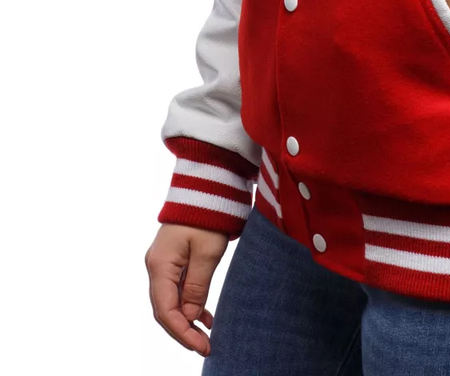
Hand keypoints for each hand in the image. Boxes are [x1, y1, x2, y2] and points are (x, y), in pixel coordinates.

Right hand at [145, 223, 228, 356]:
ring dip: (187, 318)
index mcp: (159, 265)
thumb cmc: (208, 216)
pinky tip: (204, 316)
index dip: (182, 332)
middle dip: (183, 330)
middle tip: (206, 346)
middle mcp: (156, 266)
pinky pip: (178, 288)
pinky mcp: (174, 258)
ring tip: (207, 335)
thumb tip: (189, 317)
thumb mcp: (207, 253)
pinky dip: (190, 303)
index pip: (165, 310)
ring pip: (171, 300)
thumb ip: (197, 286)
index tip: (202, 346)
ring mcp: (164, 262)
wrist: (207, 188)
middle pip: (165, 308)